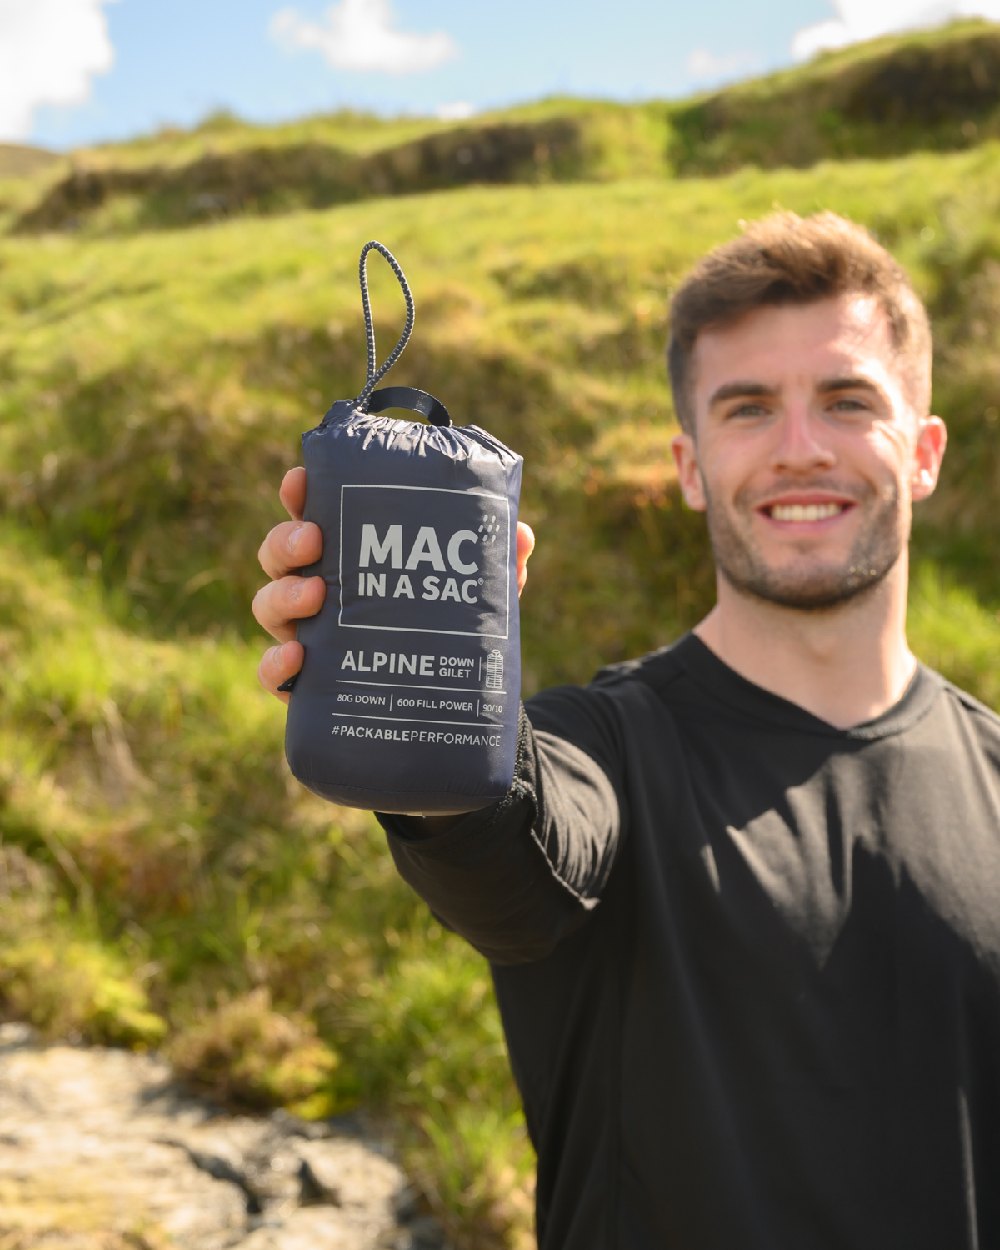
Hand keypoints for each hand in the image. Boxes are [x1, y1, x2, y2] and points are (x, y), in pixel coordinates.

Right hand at [253, 467, 535, 703]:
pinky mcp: (308, 687)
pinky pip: (274, 675)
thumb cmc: (452, 631)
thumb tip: (521, 534)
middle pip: (279, 555)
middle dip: (286, 541)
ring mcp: (308, 637)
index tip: (301, 479)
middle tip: (315, 540)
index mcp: (350, 555)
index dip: (298, 493)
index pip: (311, 514)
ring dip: (283, 595)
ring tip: (316, 595)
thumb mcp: (478, 595)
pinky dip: (276, 664)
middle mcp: (319, 591)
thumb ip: (497, 564)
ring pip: (269, 607)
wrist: (450, 709)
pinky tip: (296, 657)